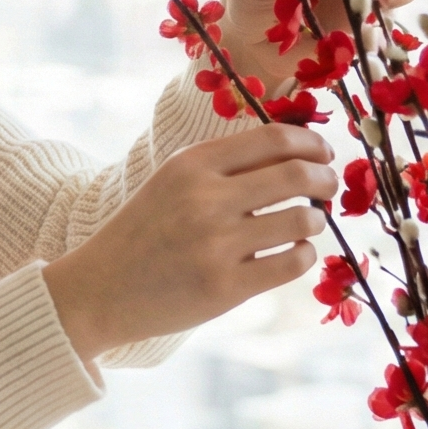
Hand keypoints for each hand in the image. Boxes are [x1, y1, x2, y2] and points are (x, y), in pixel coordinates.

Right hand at [42, 125, 336, 355]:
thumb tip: (298, 154)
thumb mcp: (172, 182)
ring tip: (305, 225)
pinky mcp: (224, 287)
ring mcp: (215, 244)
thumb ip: (224, 165)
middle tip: (328, 188)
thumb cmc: (144, 231)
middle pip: (298, 175)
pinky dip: (304, 255)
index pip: (274, 138)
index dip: (312, 143)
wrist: (99, 290)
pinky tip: (293, 253)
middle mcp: (205, 199)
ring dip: (315, 221)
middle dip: (325, 179)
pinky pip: (292, 263)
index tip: (324, 153)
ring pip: (302, 220)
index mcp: (192, 164)